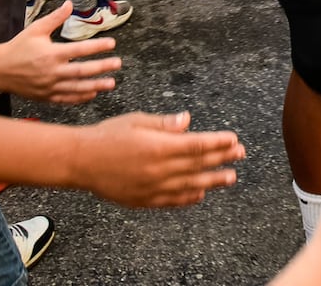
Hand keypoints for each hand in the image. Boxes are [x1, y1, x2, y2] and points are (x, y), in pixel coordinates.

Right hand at [0, 0, 119, 102]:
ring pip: (77, 88)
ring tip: (111, 83)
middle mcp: (52, 72)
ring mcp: (49, 87)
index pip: (79, 49)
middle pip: (82, 71)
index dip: (97, 46)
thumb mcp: (36, 29)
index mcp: (51, 53)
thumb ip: (55, 18)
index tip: (112, 43)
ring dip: (96, 86)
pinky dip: (80, 98)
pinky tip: (92, 94)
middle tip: (117, 63)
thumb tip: (70, 3)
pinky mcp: (46, 97)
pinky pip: (67, 99)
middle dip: (102, 67)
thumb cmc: (18, 47)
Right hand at [77, 111, 245, 207]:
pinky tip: (200, 195)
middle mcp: (159, 169)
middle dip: (222, 159)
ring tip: (230, 177)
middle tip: (240, 155)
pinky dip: (188, 198)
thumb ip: (164, 124)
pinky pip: (172, 201)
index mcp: (158, 146)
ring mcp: (152, 187)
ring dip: (212, 181)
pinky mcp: (143, 200)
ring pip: (190, 186)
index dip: (218, 143)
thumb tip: (188, 120)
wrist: (80, 160)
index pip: (197, 145)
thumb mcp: (137, 121)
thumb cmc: (108, 135)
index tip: (233, 140)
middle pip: (198, 165)